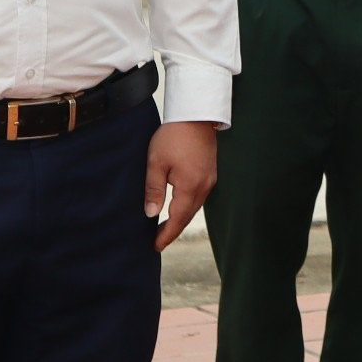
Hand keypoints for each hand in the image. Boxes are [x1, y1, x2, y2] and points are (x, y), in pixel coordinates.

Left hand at [146, 121, 218, 250]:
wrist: (196, 115)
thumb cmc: (174, 136)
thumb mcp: (156, 163)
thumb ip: (154, 190)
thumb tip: (150, 214)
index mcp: (190, 186)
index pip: (178, 219)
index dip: (166, 235)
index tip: (155, 246)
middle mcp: (204, 186)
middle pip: (188, 216)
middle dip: (172, 230)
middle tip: (157, 241)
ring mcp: (210, 179)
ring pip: (194, 207)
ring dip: (180, 219)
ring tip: (164, 227)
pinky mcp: (210, 173)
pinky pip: (199, 197)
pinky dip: (187, 206)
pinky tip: (178, 207)